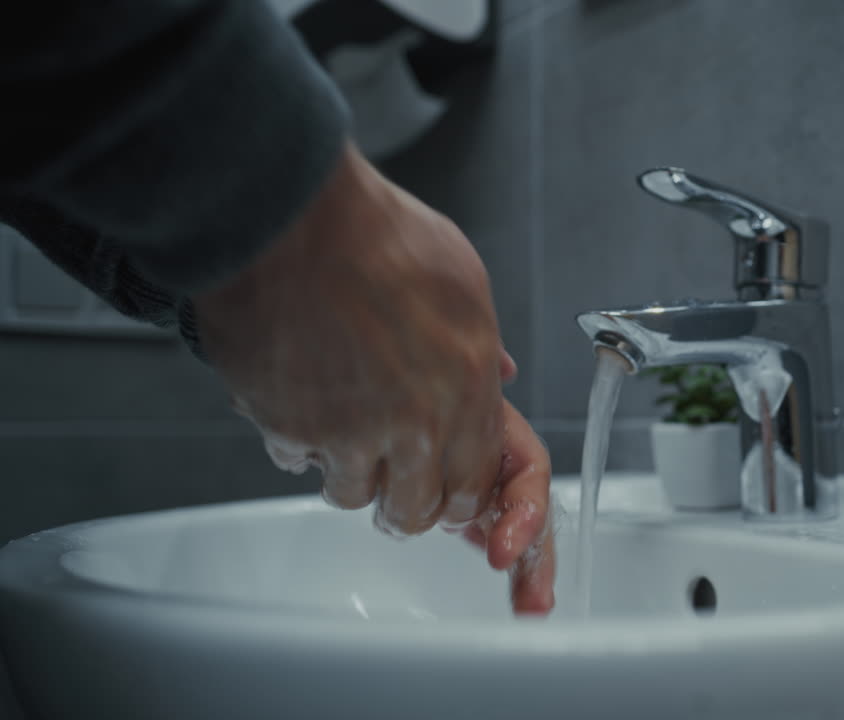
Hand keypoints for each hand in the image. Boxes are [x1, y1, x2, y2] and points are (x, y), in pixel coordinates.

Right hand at [194, 142, 553, 612]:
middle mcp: (412, 423)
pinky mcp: (288, 427)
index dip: (456, 494)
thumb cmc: (377, 235)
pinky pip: (295, 462)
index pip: (471, 487)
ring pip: (351, 495)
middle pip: (412, 511)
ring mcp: (347, 431)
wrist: (293, 218)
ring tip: (343, 432)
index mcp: (466, 388)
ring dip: (348, 471)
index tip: (444, 486)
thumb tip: (501, 374)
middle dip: (405, 500)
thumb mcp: (464, 280)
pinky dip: (297, 442)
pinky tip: (301, 403)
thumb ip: (483, 343)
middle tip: (392, 473)